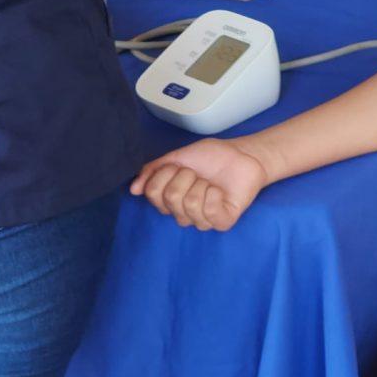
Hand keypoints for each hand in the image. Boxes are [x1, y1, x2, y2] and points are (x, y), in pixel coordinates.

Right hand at [130, 138, 269, 230]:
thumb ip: (153, 171)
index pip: (153, 193)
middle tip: (197, 173)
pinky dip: (215, 193)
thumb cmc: (211, 157)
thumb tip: (134, 189)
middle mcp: (184, 215)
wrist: (242, 154)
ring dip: (202, 184)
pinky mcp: (222, 222)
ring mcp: (203, 220)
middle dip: (185, 176)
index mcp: (170, 201)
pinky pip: (210, 210)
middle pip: (171, 198)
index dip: (164, 174)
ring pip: (190, 204)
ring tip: (210, 182)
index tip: (178, 166)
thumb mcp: (177, 158)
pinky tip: (220, 191)